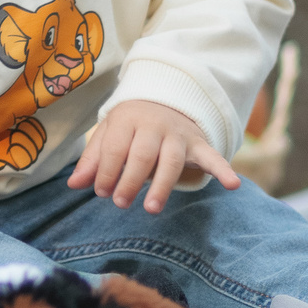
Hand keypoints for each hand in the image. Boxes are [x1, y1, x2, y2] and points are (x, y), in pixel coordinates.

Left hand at [67, 99, 241, 214]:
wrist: (165, 99)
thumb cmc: (130, 126)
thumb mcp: (108, 134)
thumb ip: (93, 159)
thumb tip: (74, 184)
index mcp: (127, 119)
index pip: (115, 148)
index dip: (106, 172)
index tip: (101, 192)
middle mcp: (153, 124)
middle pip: (142, 156)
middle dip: (130, 181)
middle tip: (121, 203)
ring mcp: (178, 134)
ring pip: (170, 161)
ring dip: (162, 185)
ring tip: (151, 208)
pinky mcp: (198, 144)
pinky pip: (212, 156)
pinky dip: (223, 170)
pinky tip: (232, 184)